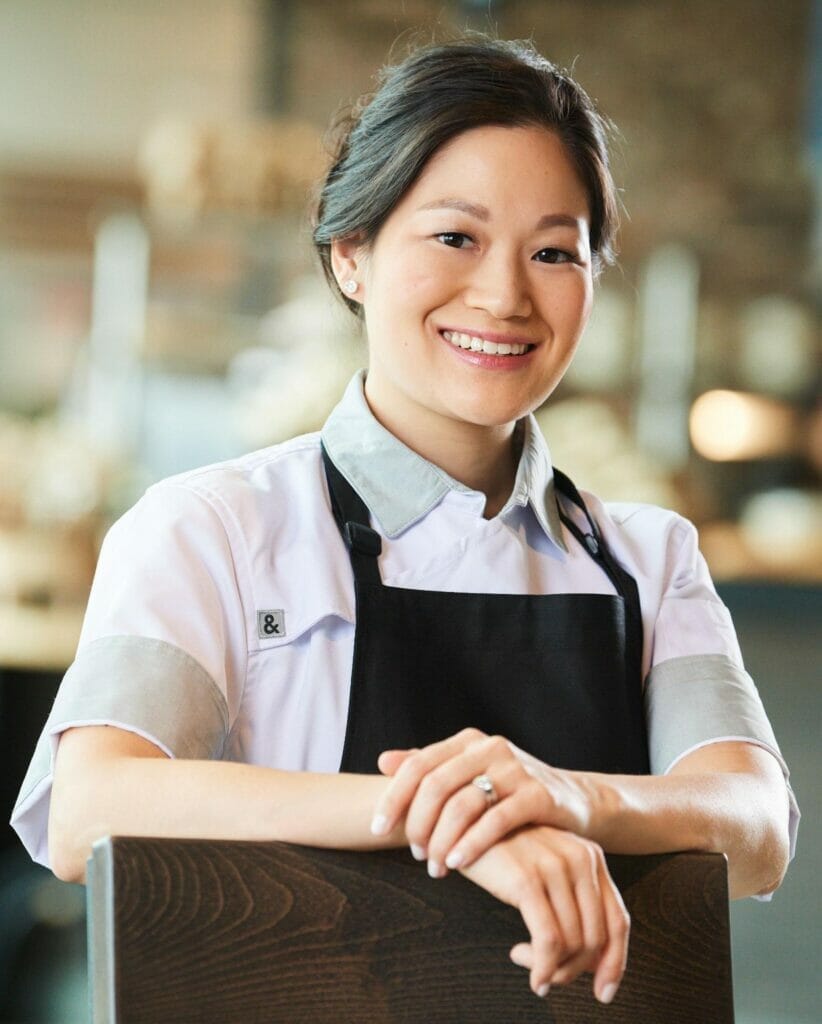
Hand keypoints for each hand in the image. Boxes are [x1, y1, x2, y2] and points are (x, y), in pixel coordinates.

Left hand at [372, 728, 601, 873]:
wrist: (573, 800)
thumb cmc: (510, 792)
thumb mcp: (470, 775)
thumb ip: (429, 767)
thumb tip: (383, 760)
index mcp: (468, 741)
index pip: (417, 765)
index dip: (394, 798)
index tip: (377, 829)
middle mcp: (490, 747)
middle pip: (436, 785)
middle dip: (417, 824)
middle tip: (415, 854)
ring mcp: (516, 768)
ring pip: (463, 804)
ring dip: (442, 840)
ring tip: (436, 867)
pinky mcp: (538, 794)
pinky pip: (496, 820)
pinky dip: (472, 843)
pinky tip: (459, 863)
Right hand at [460, 824, 628, 1002]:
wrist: (465, 818)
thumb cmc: (504, 848)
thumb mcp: (546, 866)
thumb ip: (571, 898)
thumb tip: (589, 957)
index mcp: (590, 856)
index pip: (618, 920)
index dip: (614, 963)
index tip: (603, 992)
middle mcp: (580, 859)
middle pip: (595, 939)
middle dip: (573, 970)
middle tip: (548, 975)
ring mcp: (555, 868)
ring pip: (573, 945)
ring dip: (552, 969)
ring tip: (528, 963)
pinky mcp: (527, 879)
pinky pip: (548, 941)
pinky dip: (542, 967)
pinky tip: (529, 969)